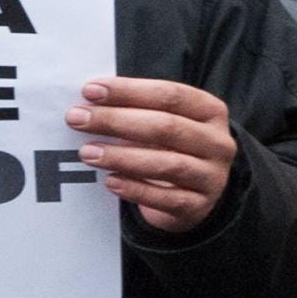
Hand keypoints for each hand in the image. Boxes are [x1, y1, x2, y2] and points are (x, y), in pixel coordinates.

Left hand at [66, 77, 236, 233]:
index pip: (169, 94)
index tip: (90, 90)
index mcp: (210, 111)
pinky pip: (166, 198)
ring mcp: (212, 177)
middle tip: (78, 119)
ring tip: (87, 152)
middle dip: (116, 121)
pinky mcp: (199, 207)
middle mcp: (218, 143)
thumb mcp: (162, 122)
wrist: (192, 195)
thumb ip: (135, 109)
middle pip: (165, 127)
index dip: (129, 91)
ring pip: (166, 164)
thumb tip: (89, 101)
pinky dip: (135, 189)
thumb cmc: (170, 148)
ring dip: (121, 157)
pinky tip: (110, 181)